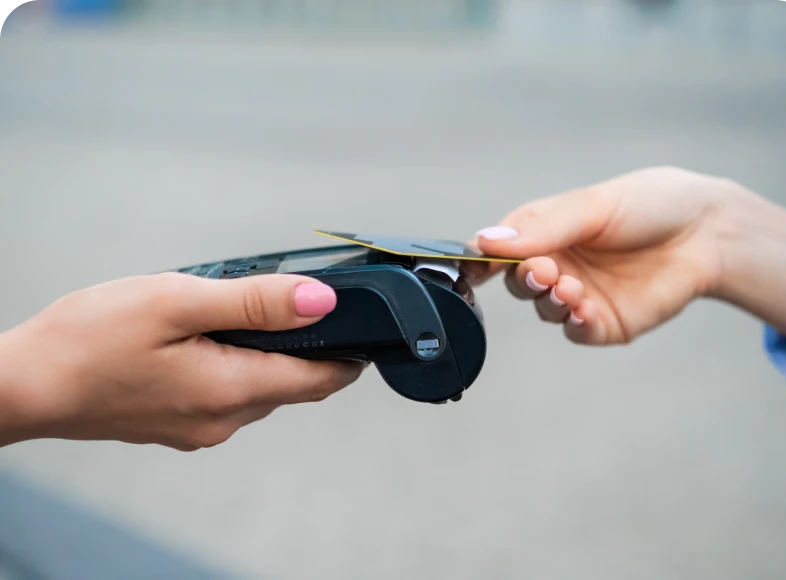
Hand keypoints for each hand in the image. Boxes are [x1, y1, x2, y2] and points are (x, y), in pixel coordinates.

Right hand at [0, 273, 363, 449]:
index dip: (348, 354)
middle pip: (293, 383)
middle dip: (306, 347)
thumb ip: (255, 302)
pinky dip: (235, 365)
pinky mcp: (177, 424)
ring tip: (244, 314)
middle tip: (296, 304)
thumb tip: (321, 302)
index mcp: (231, 390)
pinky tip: (208, 339)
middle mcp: (223, 419)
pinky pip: (227, 395)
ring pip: (260, 388)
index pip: (321, 380)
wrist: (22, 385)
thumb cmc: (88, 341)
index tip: (364, 329)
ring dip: (266, 353)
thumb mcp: (177, 302)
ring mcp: (199, 427)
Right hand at [462, 166, 740, 344]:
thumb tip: (486, 241)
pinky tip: (582, 309)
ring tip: (570, 287)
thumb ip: (542, 227)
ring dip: (550, 300)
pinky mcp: (604, 322)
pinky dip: (573, 322)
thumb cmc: (651, 205)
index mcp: (545, 231)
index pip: (501, 249)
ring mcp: (580, 295)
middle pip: (519, 282)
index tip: (476, 268)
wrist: (708, 231)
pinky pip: (576, 330)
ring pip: (544, 308)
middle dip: (525, 279)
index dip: (483, 260)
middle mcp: (558, 264)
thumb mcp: (593, 206)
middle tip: (544, 270)